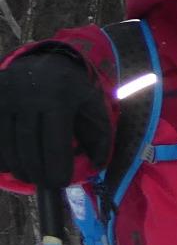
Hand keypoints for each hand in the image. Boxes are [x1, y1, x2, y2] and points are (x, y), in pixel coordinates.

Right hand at [0, 51, 108, 186]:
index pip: (55, 141)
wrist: (45, 60)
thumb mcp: (93, 105)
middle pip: (28, 145)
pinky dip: (0, 155)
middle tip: (43, 184)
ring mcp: (5, 96)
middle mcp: (28, 96)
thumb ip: (99, 135)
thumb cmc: (73, 89)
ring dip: (17, 166)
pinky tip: (10, 164)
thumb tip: (98, 165)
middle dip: (36, 171)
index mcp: (59, 97)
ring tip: (29, 176)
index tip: (60, 183)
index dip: (57, 166)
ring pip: (6, 142)